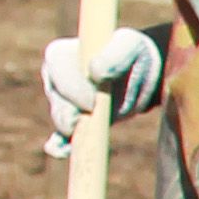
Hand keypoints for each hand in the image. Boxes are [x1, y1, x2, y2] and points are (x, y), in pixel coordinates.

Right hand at [40, 26, 161, 156]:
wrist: (143, 74)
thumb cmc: (134, 54)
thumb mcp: (130, 47)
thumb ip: (115, 55)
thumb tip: (96, 71)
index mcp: (59, 56)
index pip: (57, 76)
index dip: (74, 91)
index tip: (93, 102)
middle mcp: (54, 79)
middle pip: (58, 102)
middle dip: (74, 112)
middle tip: (94, 113)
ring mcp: (61, 103)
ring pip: (63, 121)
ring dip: (81, 127)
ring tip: (97, 122)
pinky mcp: (72, 123)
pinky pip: (60, 139)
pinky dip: (62, 146)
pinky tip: (61, 151)